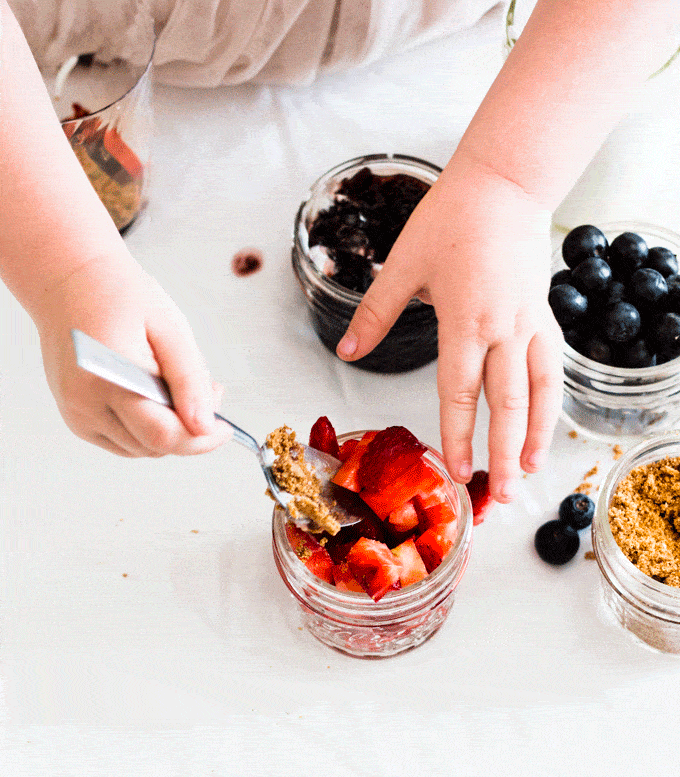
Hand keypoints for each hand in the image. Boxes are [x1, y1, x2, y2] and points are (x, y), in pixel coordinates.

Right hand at [33, 253, 231, 456]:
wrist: (70, 280)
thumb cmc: (120, 295)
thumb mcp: (169, 330)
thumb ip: (189, 380)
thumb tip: (205, 426)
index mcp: (110, 378)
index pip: (163, 435)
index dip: (202, 439)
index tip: (224, 427)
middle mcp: (85, 403)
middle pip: (154, 447)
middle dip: (189, 430)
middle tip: (205, 391)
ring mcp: (76, 413)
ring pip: (140, 449)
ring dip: (168, 430)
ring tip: (174, 385)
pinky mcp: (75, 417)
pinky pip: (123, 441)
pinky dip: (145, 429)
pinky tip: (153, 395)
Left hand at [336, 158, 563, 502]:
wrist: (503, 185)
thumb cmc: (450, 220)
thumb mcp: (403, 266)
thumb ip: (375, 313)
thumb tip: (346, 352)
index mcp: (464, 319)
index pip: (461, 392)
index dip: (459, 436)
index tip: (457, 471)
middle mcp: (503, 328)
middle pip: (506, 404)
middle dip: (501, 454)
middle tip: (501, 497)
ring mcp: (530, 323)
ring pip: (539, 391)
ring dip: (535, 436)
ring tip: (529, 473)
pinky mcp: (545, 315)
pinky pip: (553, 368)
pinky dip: (552, 402)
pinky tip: (545, 426)